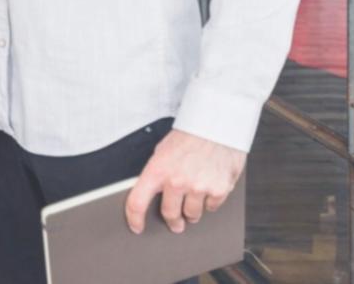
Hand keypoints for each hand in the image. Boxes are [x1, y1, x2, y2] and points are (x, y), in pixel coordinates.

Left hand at [124, 129, 246, 234]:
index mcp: (157, 170)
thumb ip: (158, 172)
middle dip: (172, 221)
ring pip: (192, 214)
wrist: (215, 125)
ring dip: (192, 213)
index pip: (137, 202)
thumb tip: (153, 192)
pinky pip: (212, 207)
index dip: (134, 219)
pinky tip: (209, 189)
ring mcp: (198, 187)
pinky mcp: (218, 190)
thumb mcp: (162, 151)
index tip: (137, 227)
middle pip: (170, 214)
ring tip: (193, 202)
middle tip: (176, 224)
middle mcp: (176, 181)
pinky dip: (210, 202)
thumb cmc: (189, 136)